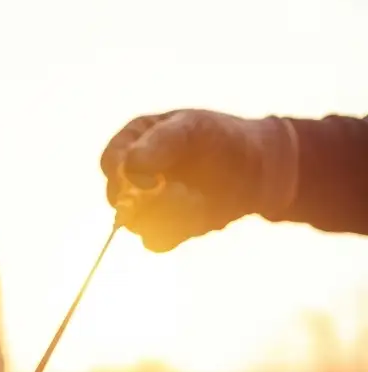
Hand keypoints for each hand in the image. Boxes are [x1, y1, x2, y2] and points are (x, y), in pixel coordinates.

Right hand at [101, 109, 298, 250]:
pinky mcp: (163, 228)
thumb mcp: (193, 130)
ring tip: (199, 199)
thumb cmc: (226, 138)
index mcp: (136, 140)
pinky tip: (201, 215)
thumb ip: (160, 143)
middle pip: (118, 200)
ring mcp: (147, 204)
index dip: (124, 176)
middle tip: (186, 192)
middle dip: (152, 200)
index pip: (110, 163)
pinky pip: (155, 241)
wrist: (260, 171)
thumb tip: (129, 166)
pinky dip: (178, 232)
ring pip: (137, 224)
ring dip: (171, 216)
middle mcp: (135, 174)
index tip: (152, 182)